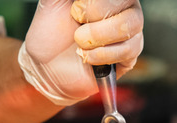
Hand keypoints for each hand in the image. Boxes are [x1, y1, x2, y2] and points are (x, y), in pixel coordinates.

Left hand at [20, 0, 143, 105]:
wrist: (47, 63)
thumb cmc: (51, 29)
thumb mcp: (53, 1)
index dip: (92, 4)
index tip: (75, 11)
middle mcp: (123, 6)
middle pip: (127, 2)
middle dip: (94, 17)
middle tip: (77, 28)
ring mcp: (129, 29)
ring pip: (130, 25)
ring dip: (98, 36)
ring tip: (80, 43)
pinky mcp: (129, 53)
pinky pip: (129, 50)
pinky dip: (103, 55)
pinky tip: (88, 56)